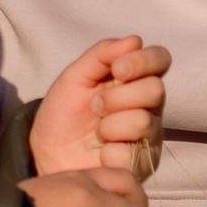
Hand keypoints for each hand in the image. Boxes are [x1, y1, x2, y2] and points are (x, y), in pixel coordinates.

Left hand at [29, 36, 170, 176]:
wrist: (46, 152)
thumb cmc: (64, 113)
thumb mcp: (74, 77)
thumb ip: (101, 55)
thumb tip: (133, 41)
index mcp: (136, 81)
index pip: (161, 59)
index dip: (144, 60)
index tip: (117, 69)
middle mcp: (149, 107)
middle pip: (155, 90)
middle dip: (117, 96)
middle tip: (95, 106)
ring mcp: (149, 137)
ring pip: (143, 122)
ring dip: (109, 126)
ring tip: (97, 133)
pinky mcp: (142, 166)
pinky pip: (132, 154)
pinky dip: (108, 153)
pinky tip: (100, 154)